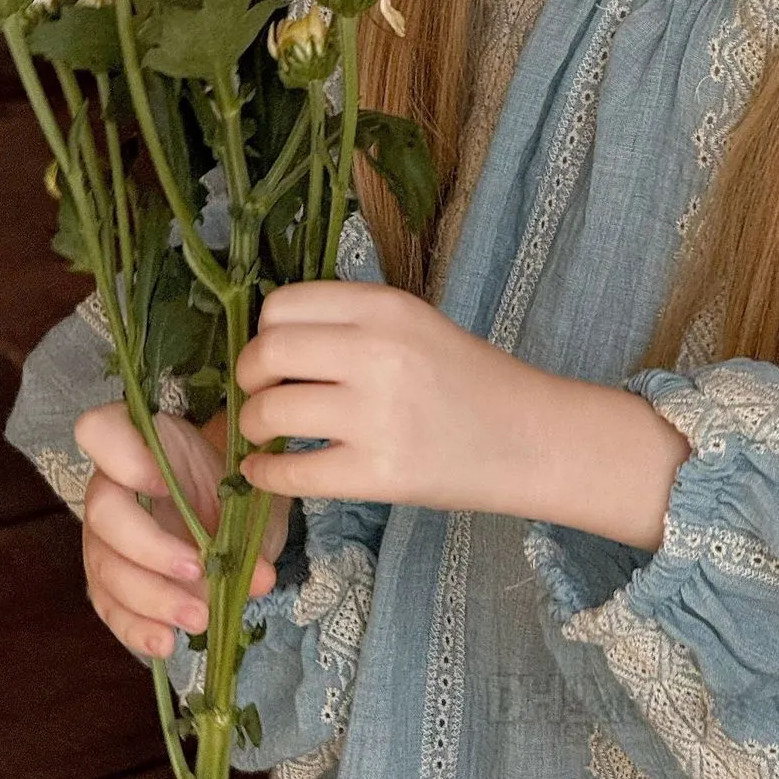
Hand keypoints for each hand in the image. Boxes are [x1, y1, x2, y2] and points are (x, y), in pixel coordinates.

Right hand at [74, 402, 293, 660]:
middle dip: (150, 549)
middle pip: (104, 514)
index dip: (123, 457)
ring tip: (198, 619)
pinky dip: (136, 629)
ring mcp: (103, 537)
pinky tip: (166, 643)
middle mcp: (109, 486)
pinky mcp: (107, 580)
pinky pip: (109, 607)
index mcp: (138, 441)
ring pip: (106, 568)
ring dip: (151, 599)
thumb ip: (245, 520)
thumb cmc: (228, 483)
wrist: (228, 508)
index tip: (161, 482)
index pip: (99, 430)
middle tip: (197, 569)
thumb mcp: (240, 485)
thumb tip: (260, 578)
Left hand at [234, 282, 559, 516]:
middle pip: (268, 352)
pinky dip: (264, 473)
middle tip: (258, 393)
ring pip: (272, 411)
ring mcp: (378, 414)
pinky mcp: (379, 473)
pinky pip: (293, 472)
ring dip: (254, 425)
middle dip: (248, 376)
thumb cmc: (468, 380)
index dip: (264, 331)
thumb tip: (270, 340)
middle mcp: (378, 351)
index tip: (271, 353)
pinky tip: (264, 470)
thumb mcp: (414, 325)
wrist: (530, 438)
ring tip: (265, 432)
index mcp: (385, 307)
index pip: (283, 305)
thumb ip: (351, 324)